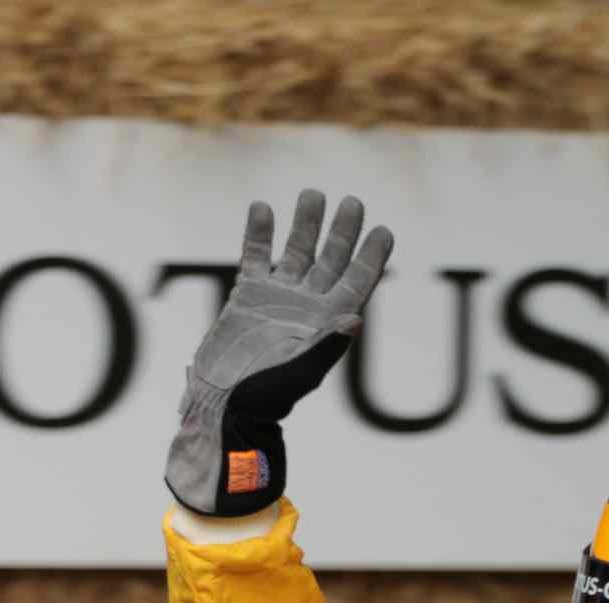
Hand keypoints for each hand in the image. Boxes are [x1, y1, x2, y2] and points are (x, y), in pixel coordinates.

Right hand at [165, 189, 393, 515]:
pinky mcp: (246, 294)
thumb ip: (327, 346)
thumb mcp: (301, 373)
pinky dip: (258, 234)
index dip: (371, 258)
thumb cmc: (267, 397)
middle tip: (353, 202)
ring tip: (313, 194)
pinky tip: (262, 208)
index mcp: (328, 322)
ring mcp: (277, 297)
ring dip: (305, 224)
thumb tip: (355, 317)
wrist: (224, 402)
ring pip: (295, 251)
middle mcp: (307, 305)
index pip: (357, 283)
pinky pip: (254, 257)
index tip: (384, 230)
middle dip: (342, 231)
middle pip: (331, 259)